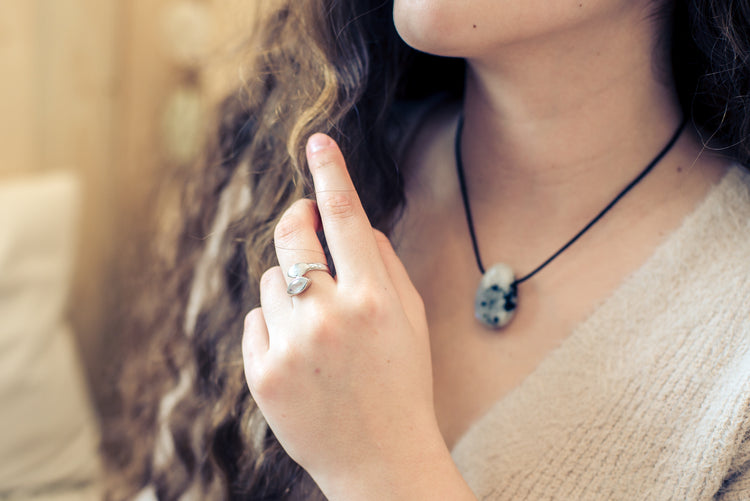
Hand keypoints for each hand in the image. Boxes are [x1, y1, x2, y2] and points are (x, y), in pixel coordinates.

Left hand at [242, 134, 473, 499]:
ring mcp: (290, 346)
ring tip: (315, 324)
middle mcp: (329, 316)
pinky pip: (256, 320)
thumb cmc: (402, 383)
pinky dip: (274, 325)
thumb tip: (352, 223)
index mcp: (374, 300)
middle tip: (304, 225)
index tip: (319, 143)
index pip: (346, 218)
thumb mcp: (412, 320)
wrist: (379, 458)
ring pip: (269, 280)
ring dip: (288, 286)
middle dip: (296, 222)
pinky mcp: (261, 374)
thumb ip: (385, 265)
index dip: (331, 174)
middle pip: (292, 237)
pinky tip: (300, 355)